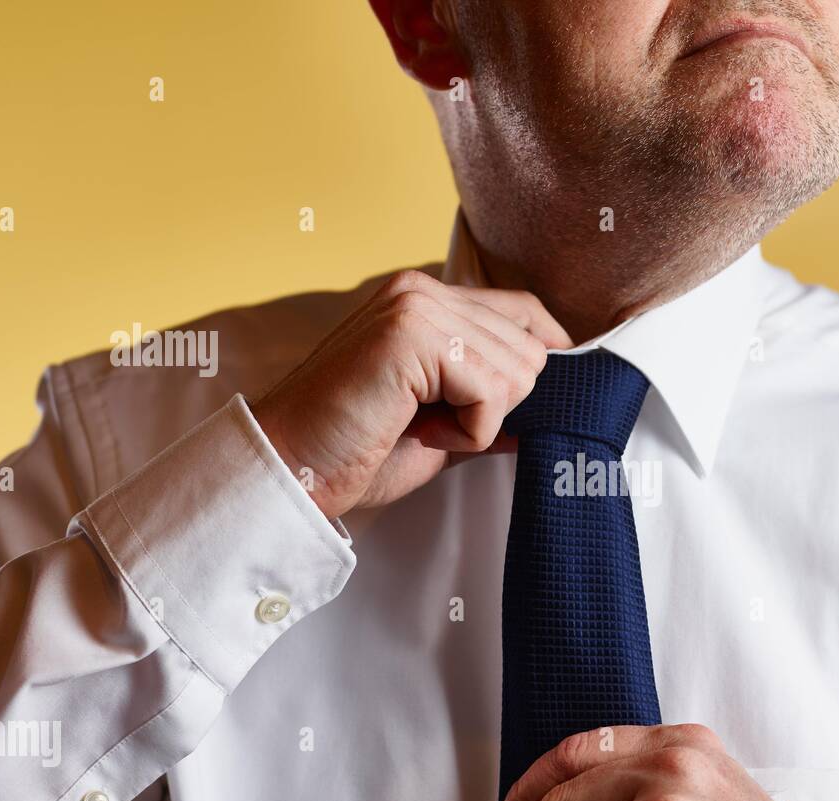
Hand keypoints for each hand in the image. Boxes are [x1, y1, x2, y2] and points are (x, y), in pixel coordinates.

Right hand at [250, 269, 571, 518]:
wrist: (290, 473)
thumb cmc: (353, 452)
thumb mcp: (441, 426)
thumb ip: (488, 406)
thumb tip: (548, 409)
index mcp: (425, 300)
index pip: (524, 310)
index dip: (546, 356)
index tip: (536, 405)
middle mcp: (421, 290)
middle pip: (530, 348)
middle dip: (499, 406)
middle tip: (437, 427)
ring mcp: (415, 306)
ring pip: (518, 371)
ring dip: (481, 421)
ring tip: (422, 427)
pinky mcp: (411, 335)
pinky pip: (491, 392)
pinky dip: (468, 431)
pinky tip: (420, 431)